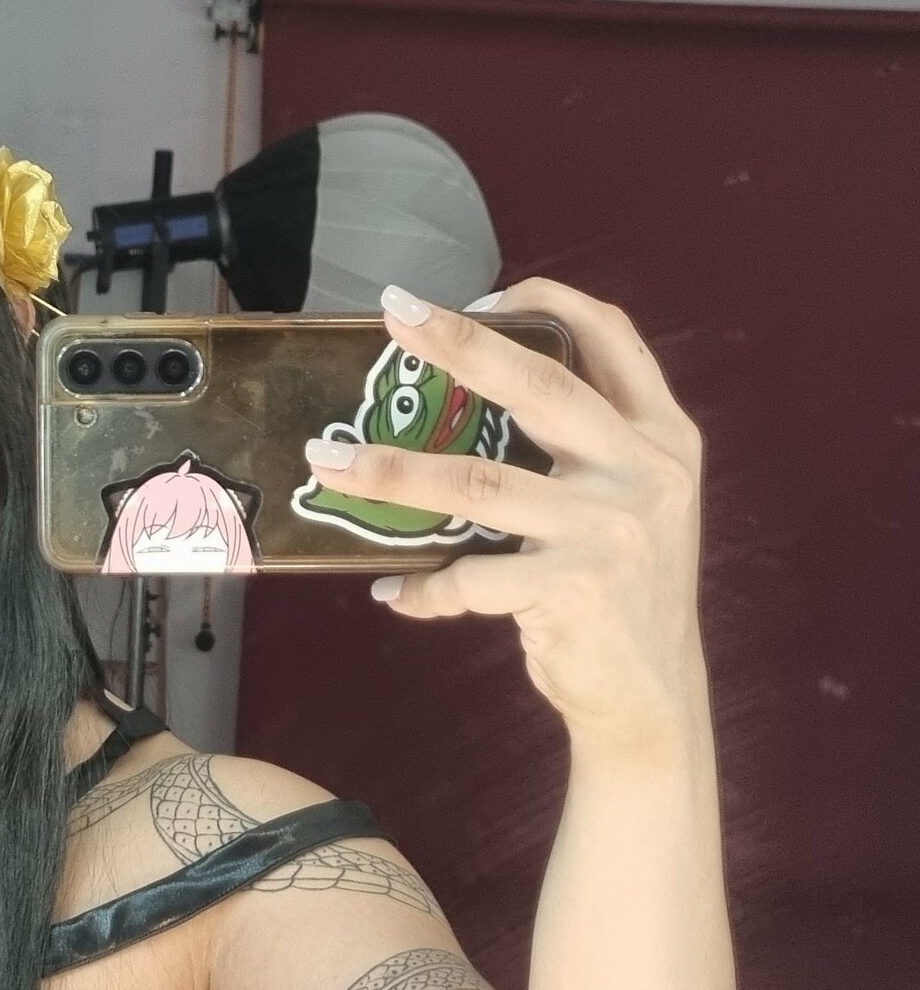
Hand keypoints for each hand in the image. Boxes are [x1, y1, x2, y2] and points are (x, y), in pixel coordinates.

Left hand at [304, 278, 706, 745]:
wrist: (651, 697)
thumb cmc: (621, 590)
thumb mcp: (630, 501)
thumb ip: (582, 446)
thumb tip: (469, 393)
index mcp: (661, 436)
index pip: (613, 337)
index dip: (549, 301)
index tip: (479, 293)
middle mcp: (645, 472)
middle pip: (539, 384)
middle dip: (460, 344)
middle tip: (395, 315)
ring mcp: (611, 531)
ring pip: (479, 482)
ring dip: (392, 472)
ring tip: (327, 463)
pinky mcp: (574, 590)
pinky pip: (471, 578)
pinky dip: (424, 587)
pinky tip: (394, 590)